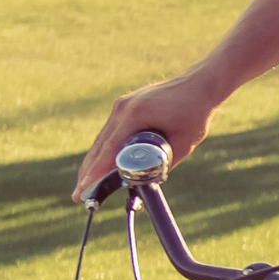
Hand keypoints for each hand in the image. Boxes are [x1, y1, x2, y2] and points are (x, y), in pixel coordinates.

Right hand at [74, 75, 224, 204]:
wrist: (200, 83)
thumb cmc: (196, 112)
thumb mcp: (183, 143)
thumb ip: (165, 162)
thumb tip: (148, 182)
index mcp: (134, 115)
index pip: (109, 149)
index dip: (96, 173)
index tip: (85, 190)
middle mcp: (122, 108)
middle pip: (99, 146)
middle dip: (88, 173)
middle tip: (79, 196)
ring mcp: (121, 105)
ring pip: (102, 140)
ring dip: (92, 163)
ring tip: (84, 186)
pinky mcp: (124, 106)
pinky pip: (109, 132)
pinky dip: (103, 150)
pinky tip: (96, 165)